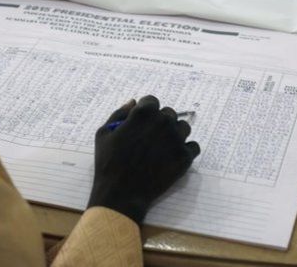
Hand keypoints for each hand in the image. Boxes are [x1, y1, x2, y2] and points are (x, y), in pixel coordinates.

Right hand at [87, 95, 199, 223]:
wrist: (121, 194)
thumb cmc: (108, 163)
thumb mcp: (103, 134)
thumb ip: (119, 114)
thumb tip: (133, 102)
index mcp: (144, 113)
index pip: (152, 101)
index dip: (146, 111)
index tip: (142, 124)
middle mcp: (163, 122)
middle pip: (169, 114)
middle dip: (160, 123)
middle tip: (150, 139)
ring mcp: (176, 139)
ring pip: (183, 128)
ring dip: (175, 134)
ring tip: (162, 149)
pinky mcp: (185, 156)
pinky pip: (193, 146)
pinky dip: (185, 151)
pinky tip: (172, 158)